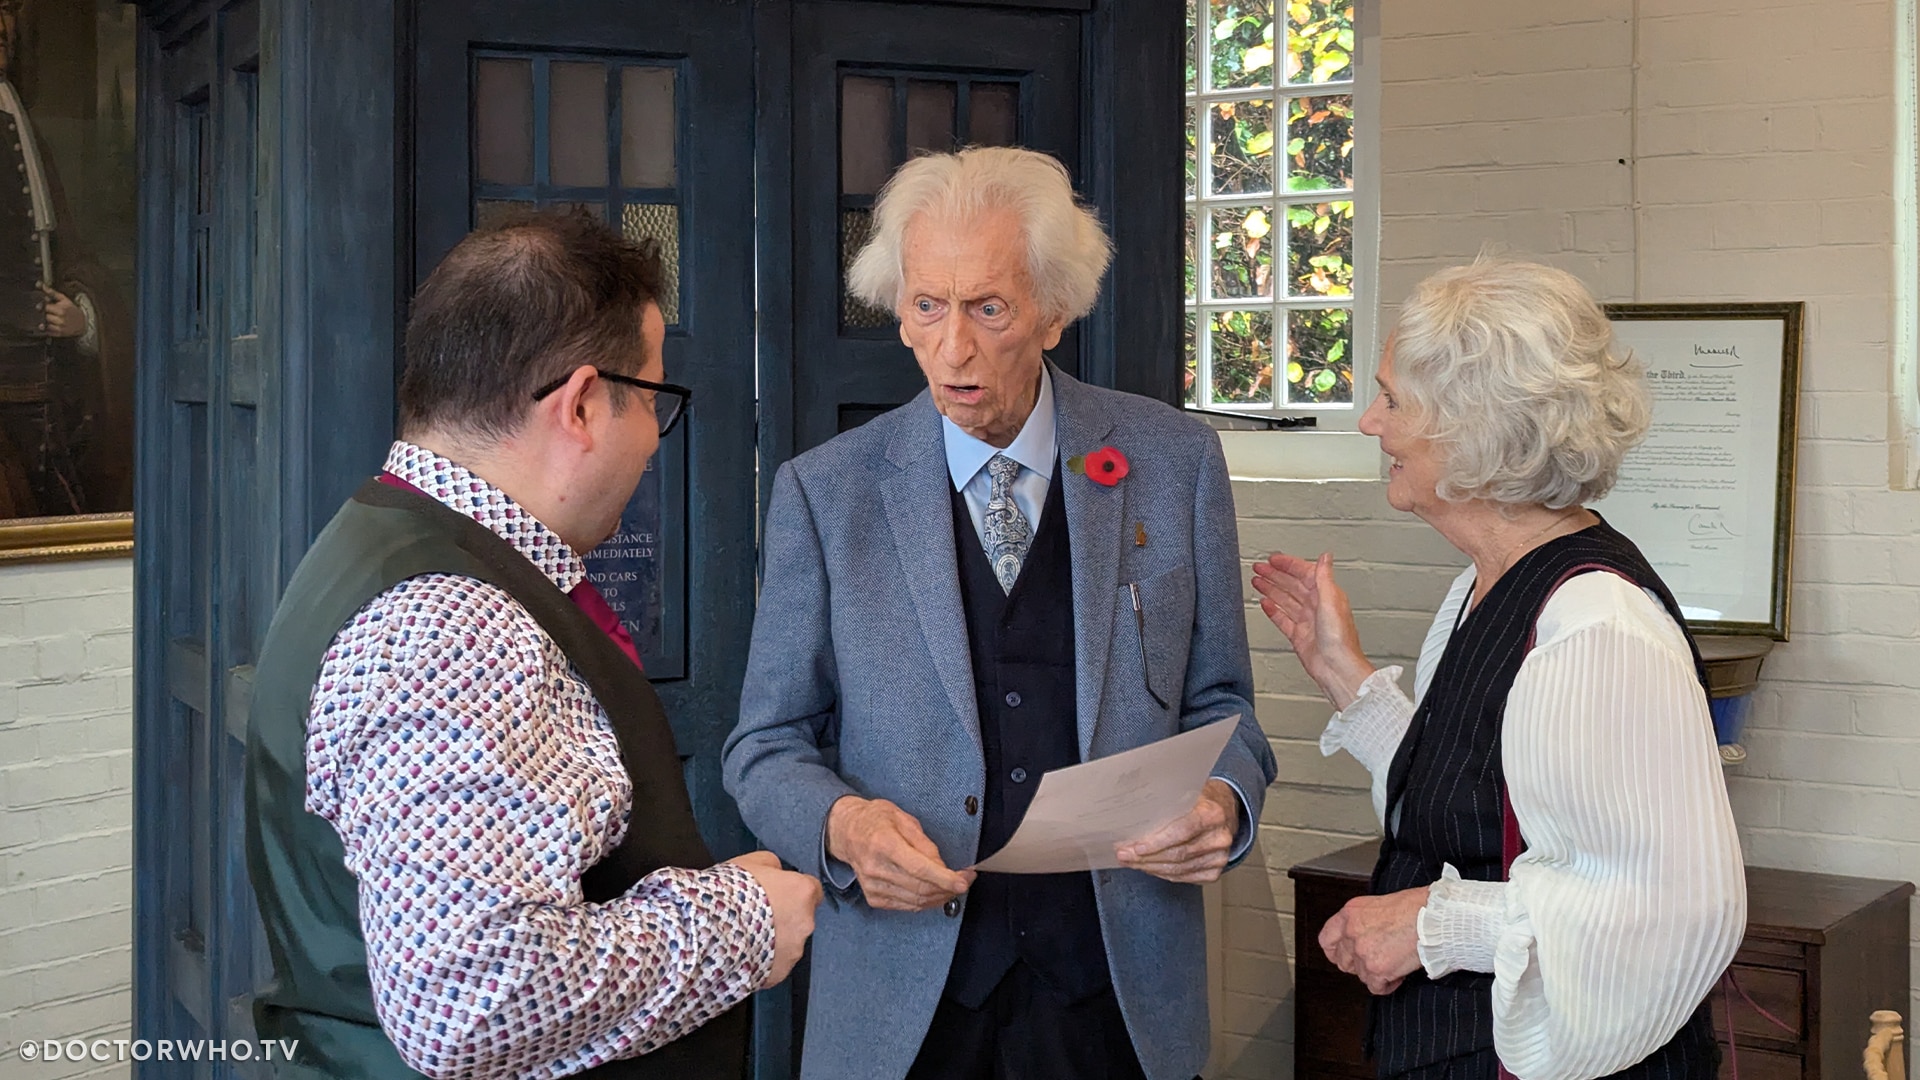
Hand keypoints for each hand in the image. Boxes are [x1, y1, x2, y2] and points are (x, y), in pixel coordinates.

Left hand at [39, 286, 85, 338]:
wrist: (83, 322)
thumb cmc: (71, 309)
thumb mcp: (64, 299)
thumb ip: (51, 292)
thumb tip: (40, 284)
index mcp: (61, 309)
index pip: (45, 307)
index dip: (44, 306)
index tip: (47, 306)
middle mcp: (61, 319)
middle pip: (44, 316)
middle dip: (46, 314)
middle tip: (51, 313)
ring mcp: (60, 327)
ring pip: (45, 324)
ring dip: (46, 321)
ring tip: (52, 319)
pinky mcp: (59, 334)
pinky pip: (47, 331)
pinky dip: (47, 328)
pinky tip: (52, 325)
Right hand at [725, 850, 822, 987]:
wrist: (712, 931)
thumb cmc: (731, 894)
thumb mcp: (753, 862)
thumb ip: (774, 865)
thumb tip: (777, 869)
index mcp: (802, 892)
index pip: (813, 890)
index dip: (796, 891)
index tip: (782, 892)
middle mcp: (805, 923)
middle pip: (801, 918)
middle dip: (785, 917)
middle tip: (758, 914)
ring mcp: (794, 951)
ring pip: (789, 943)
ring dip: (774, 940)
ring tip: (746, 935)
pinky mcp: (779, 973)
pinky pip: (775, 964)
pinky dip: (764, 960)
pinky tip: (743, 953)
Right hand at [825, 796, 973, 911]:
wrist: (846, 832)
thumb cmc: (876, 820)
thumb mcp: (903, 818)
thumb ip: (924, 843)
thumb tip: (942, 866)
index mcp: (884, 843)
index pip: (919, 868)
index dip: (944, 878)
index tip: (963, 882)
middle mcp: (875, 868)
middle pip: (920, 888)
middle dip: (948, 888)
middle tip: (965, 880)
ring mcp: (872, 885)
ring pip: (915, 901)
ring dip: (939, 897)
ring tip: (952, 887)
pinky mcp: (873, 897)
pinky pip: (906, 906)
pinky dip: (924, 902)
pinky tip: (934, 892)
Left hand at [1115, 778, 1238, 883]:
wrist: (1225, 810)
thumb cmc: (1200, 799)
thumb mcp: (1186, 790)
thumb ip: (1165, 800)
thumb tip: (1130, 811)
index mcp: (1212, 813)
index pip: (1182, 831)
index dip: (1157, 842)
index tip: (1135, 847)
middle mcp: (1219, 837)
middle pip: (1178, 854)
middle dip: (1146, 857)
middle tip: (1124, 855)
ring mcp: (1219, 857)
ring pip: (1179, 869)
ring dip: (1151, 867)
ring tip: (1131, 862)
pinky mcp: (1215, 870)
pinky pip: (1184, 877)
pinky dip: (1164, 873)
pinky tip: (1149, 867)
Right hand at [1251, 551, 1374, 709]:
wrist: (1336, 668)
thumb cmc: (1340, 639)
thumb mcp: (1331, 601)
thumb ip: (1324, 577)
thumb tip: (1325, 556)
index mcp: (1327, 595)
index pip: (1305, 573)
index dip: (1289, 565)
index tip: (1274, 559)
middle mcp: (1317, 607)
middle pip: (1292, 585)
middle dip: (1275, 575)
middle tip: (1259, 568)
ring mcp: (1307, 621)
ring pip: (1285, 600)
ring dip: (1271, 589)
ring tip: (1257, 581)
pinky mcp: (1298, 636)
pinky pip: (1282, 619)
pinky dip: (1272, 610)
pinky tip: (1264, 603)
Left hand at [1318, 886, 1427, 995]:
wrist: (1435, 918)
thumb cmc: (1417, 907)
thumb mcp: (1379, 905)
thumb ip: (1364, 921)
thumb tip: (1363, 935)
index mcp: (1351, 913)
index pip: (1327, 939)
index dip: (1336, 951)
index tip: (1344, 955)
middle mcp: (1352, 932)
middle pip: (1344, 961)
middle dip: (1360, 964)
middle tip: (1377, 958)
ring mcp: (1363, 952)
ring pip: (1361, 975)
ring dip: (1377, 973)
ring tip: (1394, 961)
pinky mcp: (1377, 969)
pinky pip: (1376, 987)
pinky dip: (1388, 985)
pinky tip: (1399, 973)